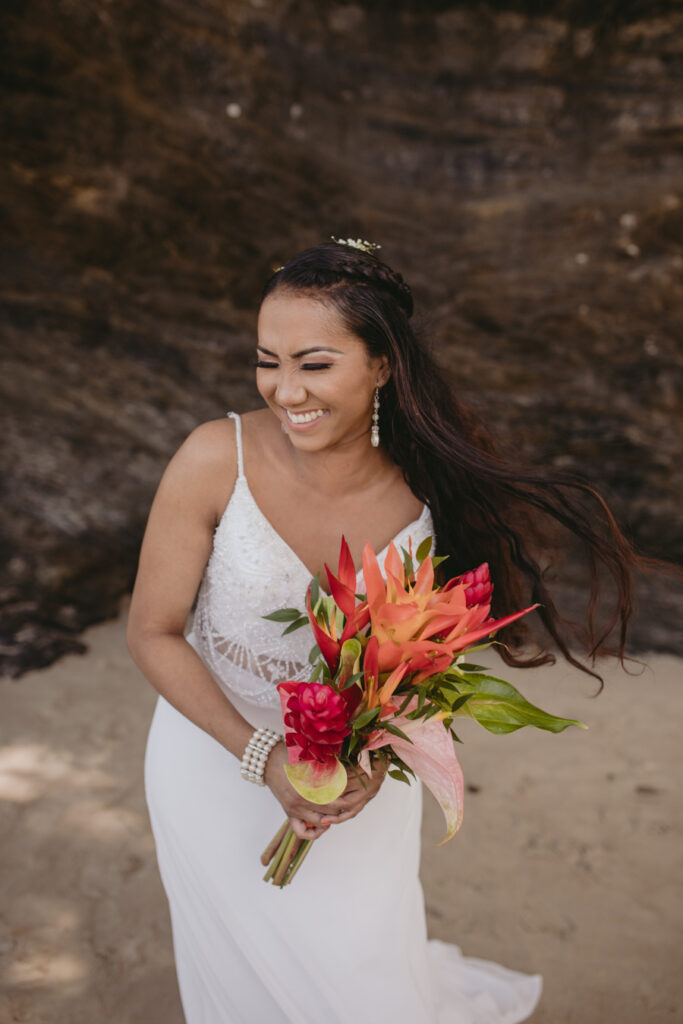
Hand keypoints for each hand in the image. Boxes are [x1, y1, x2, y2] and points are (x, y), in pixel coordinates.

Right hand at [264, 745, 387, 840]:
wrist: (266, 760)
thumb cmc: (288, 754)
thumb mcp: (309, 758)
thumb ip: (325, 766)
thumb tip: (345, 771)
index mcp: (309, 786)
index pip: (336, 800)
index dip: (348, 799)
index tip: (354, 794)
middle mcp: (302, 801)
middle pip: (330, 812)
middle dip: (343, 809)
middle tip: (351, 802)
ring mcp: (294, 809)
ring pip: (320, 823)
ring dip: (331, 819)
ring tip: (338, 811)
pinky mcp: (289, 812)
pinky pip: (301, 832)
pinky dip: (313, 833)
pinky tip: (321, 825)